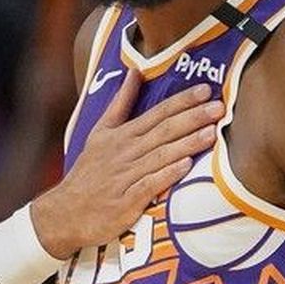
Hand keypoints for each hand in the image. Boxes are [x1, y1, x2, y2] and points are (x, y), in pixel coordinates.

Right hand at [29, 71, 221, 258]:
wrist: (66, 211)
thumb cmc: (89, 172)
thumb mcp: (100, 132)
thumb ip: (120, 102)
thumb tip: (135, 71)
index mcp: (121, 135)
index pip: (156, 113)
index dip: (181, 101)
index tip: (205, 90)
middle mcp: (125, 152)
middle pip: (162, 131)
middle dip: (192, 118)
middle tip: (218, 107)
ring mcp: (125, 177)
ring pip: (160, 156)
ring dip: (187, 143)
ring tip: (212, 132)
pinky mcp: (126, 201)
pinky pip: (150, 185)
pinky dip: (167, 174)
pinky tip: (186, 166)